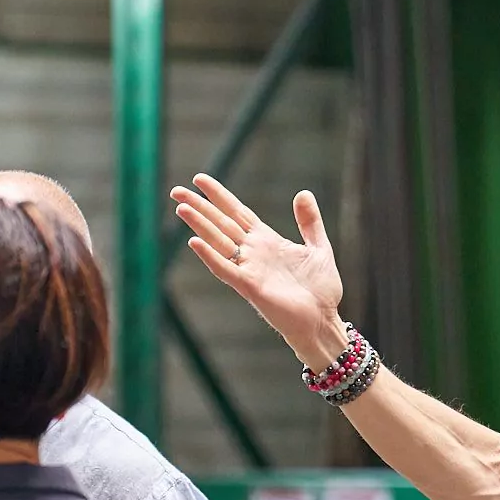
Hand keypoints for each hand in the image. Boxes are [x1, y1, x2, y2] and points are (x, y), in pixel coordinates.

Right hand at [171, 176, 346, 365]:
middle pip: (221, 223)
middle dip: (199, 206)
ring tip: (181, 208)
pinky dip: (210, 256)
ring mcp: (250, 269)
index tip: (199, 179)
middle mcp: (253, 252)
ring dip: (200, 225)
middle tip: (176, 189)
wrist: (323, 320)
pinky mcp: (251, 287)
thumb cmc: (321, 290)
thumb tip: (303, 193)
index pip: (237, 212)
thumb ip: (309, 222)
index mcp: (267, 240)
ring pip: (218, 242)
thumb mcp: (319, 248)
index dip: (219, 196)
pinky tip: (194, 242)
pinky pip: (226, 270)